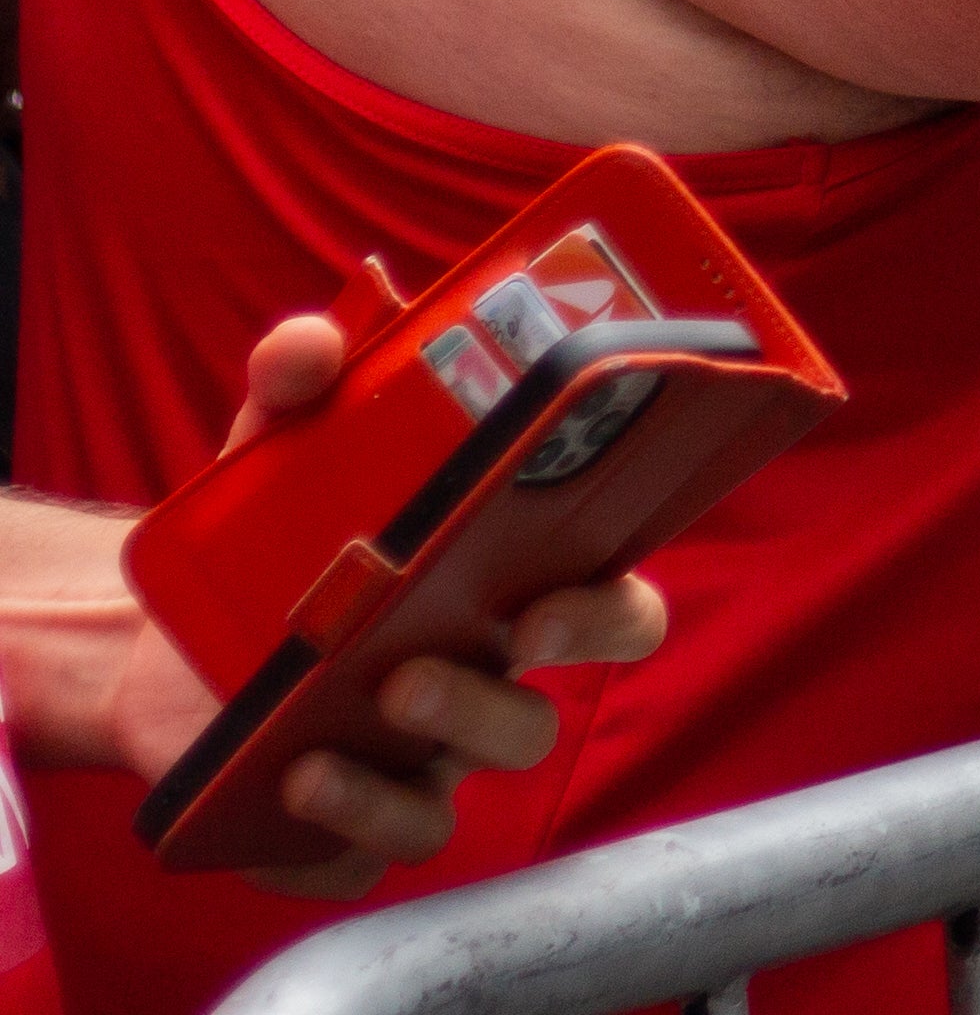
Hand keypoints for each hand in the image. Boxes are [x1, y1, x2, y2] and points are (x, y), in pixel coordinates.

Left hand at [95, 312, 673, 897]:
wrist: (157, 637)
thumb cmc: (274, 535)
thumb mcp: (281, 446)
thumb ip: (302, 379)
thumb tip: (315, 344)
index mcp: (507, 592)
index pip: (610, 609)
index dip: (604, 614)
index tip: (550, 597)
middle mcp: (480, 682)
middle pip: (537, 716)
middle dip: (490, 700)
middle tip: (431, 665)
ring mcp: (419, 760)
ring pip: (460, 788)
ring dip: (420, 753)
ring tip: (353, 712)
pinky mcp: (345, 820)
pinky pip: (377, 848)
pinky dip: (349, 822)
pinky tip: (295, 780)